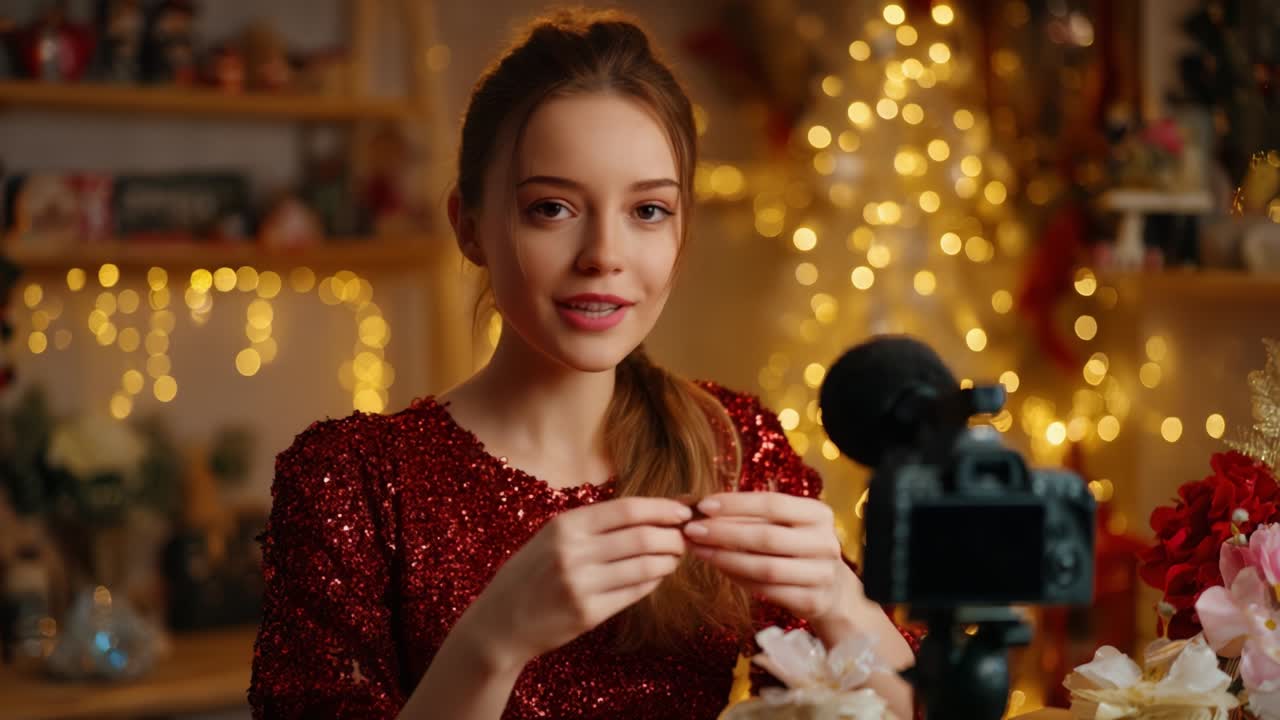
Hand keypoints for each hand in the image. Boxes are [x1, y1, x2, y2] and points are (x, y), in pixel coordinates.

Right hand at [463, 496, 691, 666]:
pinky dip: (652, 582)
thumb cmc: (531, 574)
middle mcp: (573, 551)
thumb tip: (649, 512)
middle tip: (684, 538)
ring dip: (668, 560)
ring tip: (674, 557)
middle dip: (673, 536)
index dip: (662, 508)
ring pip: (644, 565)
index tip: (683, 511)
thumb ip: (593, 525)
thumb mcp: (552, 537)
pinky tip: (656, 576)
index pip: (628, 509)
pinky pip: (634, 592)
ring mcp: (581, 584)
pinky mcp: (588, 613)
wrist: (500, 622)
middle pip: (642, 536)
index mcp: (565, 525)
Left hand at [681, 491, 857, 626]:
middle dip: (723, 533)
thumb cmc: (798, 549)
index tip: (703, 505)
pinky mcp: (812, 601)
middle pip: (766, 536)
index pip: (772, 503)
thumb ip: (753, 517)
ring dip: (726, 558)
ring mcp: (821, 574)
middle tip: (692, 531)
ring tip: (700, 551)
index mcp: (818, 514)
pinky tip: (721, 569)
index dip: (735, 504)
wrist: (833, 590)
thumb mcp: (786, 526)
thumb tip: (705, 510)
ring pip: (765, 567)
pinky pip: (767, 590)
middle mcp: (824, 542)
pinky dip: (740, 579)